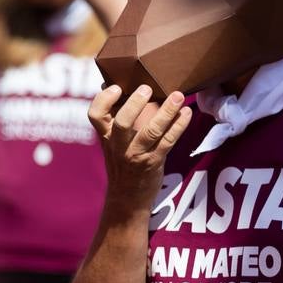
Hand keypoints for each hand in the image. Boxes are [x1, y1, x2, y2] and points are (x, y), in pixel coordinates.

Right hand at [88, 85, 190, 210]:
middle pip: (122, 122)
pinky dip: (179, 125)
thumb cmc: (122, 163)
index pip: (95, 115)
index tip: (116, 86)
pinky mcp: (154, 162)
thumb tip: (114, 84)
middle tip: (147, 88)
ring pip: (151, 132)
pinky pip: (169, 142)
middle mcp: (118, 145)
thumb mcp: (112, 142)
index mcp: (105, 136)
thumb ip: (114, 117)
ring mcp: (136, 155)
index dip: (104, 99)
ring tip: (178, 96)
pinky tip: (186, 112)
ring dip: (166, 112)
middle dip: (136, 103)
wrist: (127, 198)